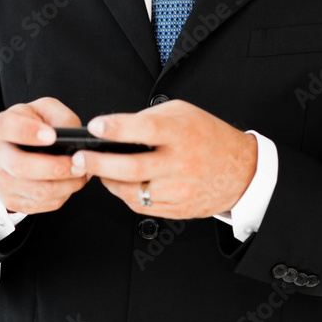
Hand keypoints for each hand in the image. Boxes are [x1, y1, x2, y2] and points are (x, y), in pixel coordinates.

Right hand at [0, 97, 89, 214]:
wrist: (11, 151)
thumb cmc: (32, 127)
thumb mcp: (44, 111)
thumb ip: (59, 117)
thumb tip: (74, 137)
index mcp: (4, 127)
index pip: (10, 128)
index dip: (29, 132)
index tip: (52, 136)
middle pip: (22, 167)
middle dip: (56, 167)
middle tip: (79, 162)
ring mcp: (3, 182)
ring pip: (37, 191)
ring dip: (66, 184)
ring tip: (81, 173)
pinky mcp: (14, 201)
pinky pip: (43, 204)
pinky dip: (63, 195)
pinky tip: (71, 182)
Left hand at [70, 99, 256, 219]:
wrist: (242, 170)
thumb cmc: (208, 136)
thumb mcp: (182, 113)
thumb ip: (149, 118)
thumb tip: (114, 129)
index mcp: (182, 133)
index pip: (144, 129)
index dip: (116, 128)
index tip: (95, 127)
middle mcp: (181, 163)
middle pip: (131, 167)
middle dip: (98, 164)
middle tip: (78, 158)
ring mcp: (180, 189)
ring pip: (132, 191)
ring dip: (108, 181)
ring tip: (97, 170)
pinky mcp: (178, 208)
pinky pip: (141, 205)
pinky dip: (125, 195)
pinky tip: (118, 183)